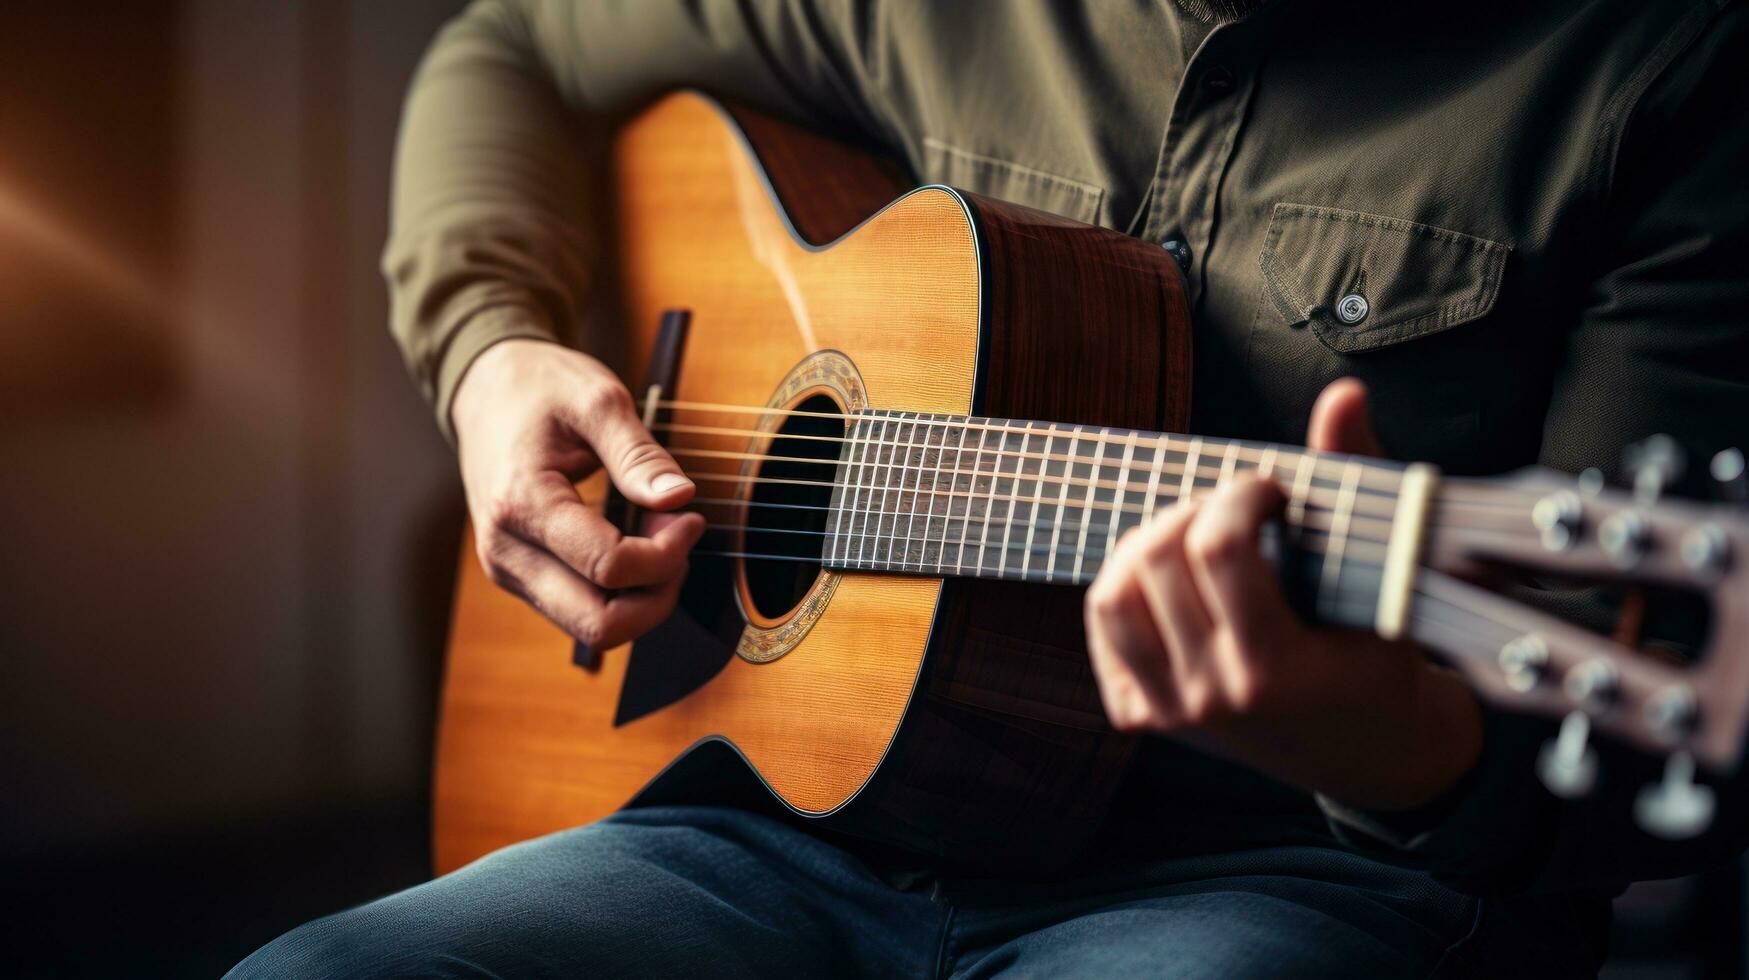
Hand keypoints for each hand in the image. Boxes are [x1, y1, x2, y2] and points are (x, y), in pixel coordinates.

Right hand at [451, 338, 704, 650]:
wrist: (484, 390)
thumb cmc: (540, 388)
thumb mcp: (596, 399)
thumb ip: (638, 454)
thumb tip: (680, 498)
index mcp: (521, 504)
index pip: (609, 567)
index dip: (666, 553)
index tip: (690, 516)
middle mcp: (506, 552)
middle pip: (600, 625)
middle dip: (658, 594)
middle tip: (679, 538)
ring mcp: (509, 571)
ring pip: (593, 628)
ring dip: (643, 596)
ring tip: (660, 537)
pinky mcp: (521, 577)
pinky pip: (581, 611)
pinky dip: (621, 591)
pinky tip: (637, 543)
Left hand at [1083, 379, 1481, 810]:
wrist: (1371, 754)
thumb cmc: (1381, 660)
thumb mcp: (1385, 582)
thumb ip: (1357, 480)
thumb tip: (1343, 395)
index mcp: (1274, 671)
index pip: (1218, 550)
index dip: (1238, 495)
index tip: (1267, 489)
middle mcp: (1211, 696)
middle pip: (1157, 561)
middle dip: (1193, 511)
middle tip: (1233, 510)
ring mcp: (1170, 711)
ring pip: (1112, 595)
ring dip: (1147, 547)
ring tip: (1194, 537)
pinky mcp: (1143, 717)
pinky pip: (1104, 630)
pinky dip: (1126, 589)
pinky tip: (1170, 581)